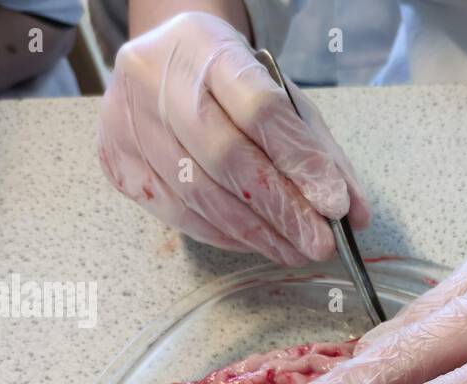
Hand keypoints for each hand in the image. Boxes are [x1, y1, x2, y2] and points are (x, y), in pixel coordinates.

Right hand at [96, 12, 368, 264]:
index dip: (299, 162)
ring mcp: (127, 117)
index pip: (259, 110)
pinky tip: (251, 242)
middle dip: (280, 210)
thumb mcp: (280, 95)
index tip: (334, 205)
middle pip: (226, 157)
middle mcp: (156, 78)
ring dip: (253, 232)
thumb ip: (318, 151)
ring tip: (292, 251)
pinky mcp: (114, 155)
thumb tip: (352, 212)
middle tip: (317, 244)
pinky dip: (219, 234)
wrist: (164, 59)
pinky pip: (173, 210)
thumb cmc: (229, 81)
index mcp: (206, 48)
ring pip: (197, 192)